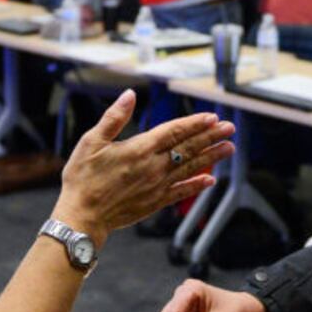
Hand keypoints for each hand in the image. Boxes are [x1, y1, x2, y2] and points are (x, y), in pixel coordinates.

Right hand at [53, 91, 233, 238]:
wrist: (82, 216)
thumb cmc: (82, 178)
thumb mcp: (91, 141)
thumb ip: (114, 118)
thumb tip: (129, 95)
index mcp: (140, 149)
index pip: (174, 131)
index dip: (195, 123)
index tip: (212, 117)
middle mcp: (154, 167)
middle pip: (188, 147)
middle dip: (211, 136)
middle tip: (229, 128)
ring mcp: (157, 186)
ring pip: (190, 168)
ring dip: (211, 157)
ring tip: (228, 148)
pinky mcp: (155, 202)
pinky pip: (181, 191)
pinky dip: (196, 185)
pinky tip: (209, 180)